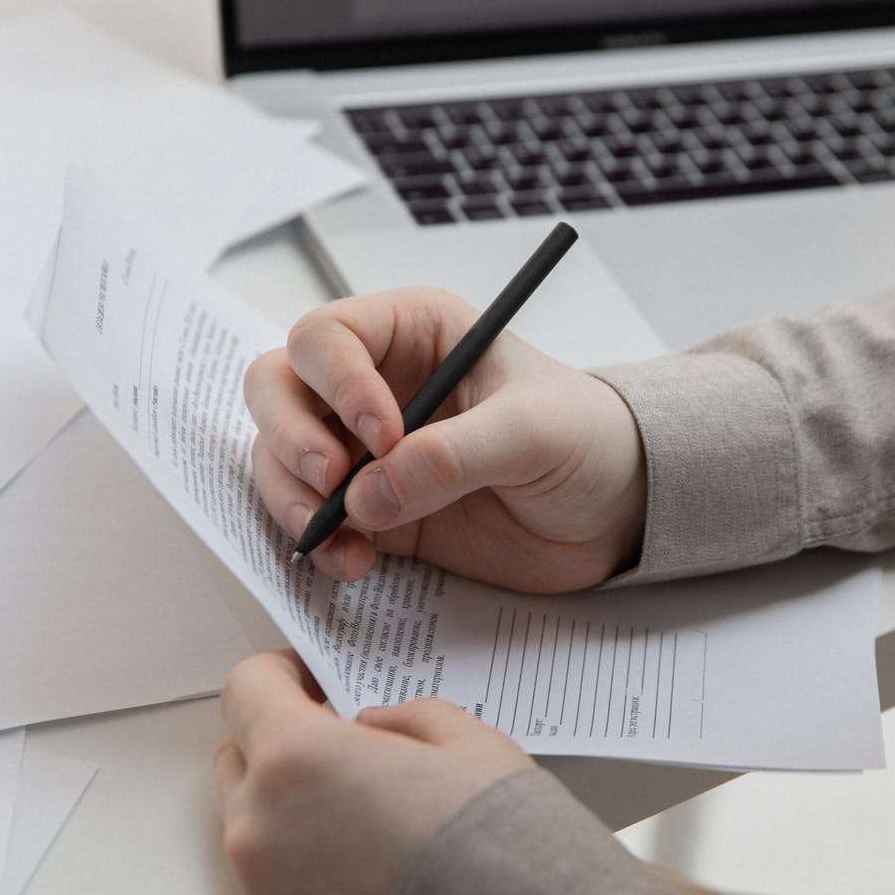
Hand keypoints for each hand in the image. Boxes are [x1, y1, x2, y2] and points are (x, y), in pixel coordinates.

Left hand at [214, 651, 533, 894]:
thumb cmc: (504, 852)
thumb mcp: (470, 743)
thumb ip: (405, 719)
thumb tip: (374, 730)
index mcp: (298, 760)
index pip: (246, 690)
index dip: (279, 675)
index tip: (305, 681)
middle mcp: (261, 834)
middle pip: (239, 765)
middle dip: (282, 751)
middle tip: (346, 758)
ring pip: (258, 842)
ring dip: (297, 826)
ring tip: (374, 838)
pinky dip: (314, 894)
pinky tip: (379, 894)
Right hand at [244, 286, 645, 591]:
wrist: (615, 511)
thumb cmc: (587, 439)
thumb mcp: (534, 433)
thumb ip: (453, 456)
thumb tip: (368, 495)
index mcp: (413, 332)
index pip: (328, 337)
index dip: (337, 383)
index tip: (382, 437)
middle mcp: (374, 382)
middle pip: (279, 387)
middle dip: (289, 435)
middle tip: (330, 481)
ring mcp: (364, 448)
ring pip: (278, 454)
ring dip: (291, 497)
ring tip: (339, 540)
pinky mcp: (370, 508)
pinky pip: (308, 516)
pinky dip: (315, 542)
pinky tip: (354, 563)